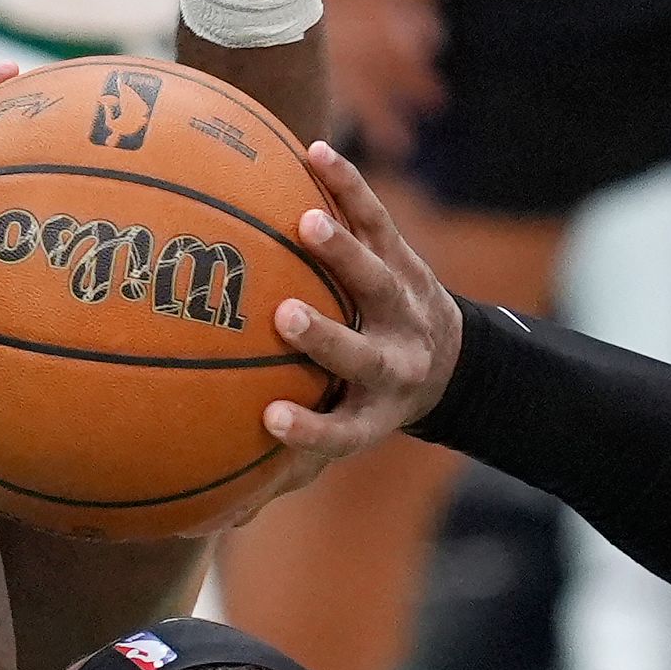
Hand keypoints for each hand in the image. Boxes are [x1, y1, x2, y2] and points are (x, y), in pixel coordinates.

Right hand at [228, 135, 463, 514]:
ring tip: (304, 220)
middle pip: (360, 350)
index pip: (338, 430)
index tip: (270, 420)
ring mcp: (401, 305)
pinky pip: (376, 217)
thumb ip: (287, 469)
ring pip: (375, 275)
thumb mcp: (341, 438)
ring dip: (340, 250)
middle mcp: (391, 361)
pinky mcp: (403, 258)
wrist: (450, 360)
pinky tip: (314, 151)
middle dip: (326, 337)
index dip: (307, 428)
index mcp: (372, 413)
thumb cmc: (365, 402)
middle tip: (286, 318)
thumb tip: (221, 518)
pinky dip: (348, 186)